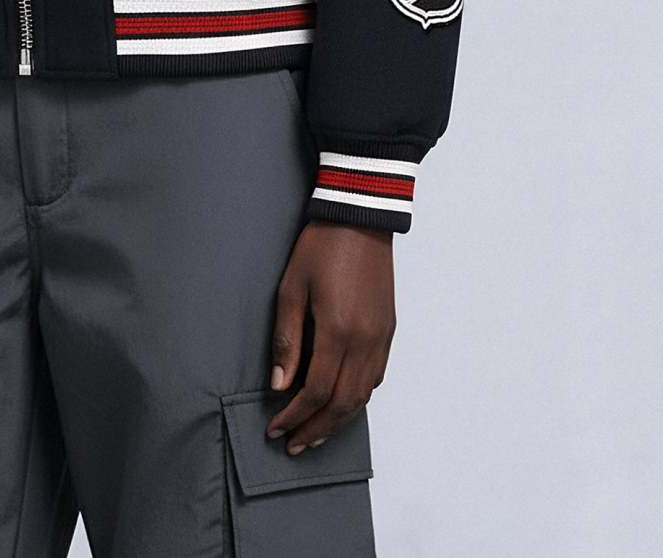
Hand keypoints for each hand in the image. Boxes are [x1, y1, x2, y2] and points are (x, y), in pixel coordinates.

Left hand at [266, 222, 395, 453]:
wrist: (360, 218)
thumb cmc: (321, 248)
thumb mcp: (291, 288)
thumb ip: (287, 339)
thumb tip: (279, 384)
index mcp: (338, 331)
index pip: (316, 391)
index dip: (294, 415)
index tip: (274, 427)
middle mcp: (365, 341)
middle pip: (343, 404)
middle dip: (316, 429)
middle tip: (292, 445)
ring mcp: (381, 337)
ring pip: (363, 396)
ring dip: (338, 421)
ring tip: (314, 434)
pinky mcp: (389, 330)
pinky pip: (375, 378)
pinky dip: (357, 398)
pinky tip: (341, 403)